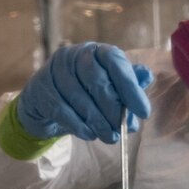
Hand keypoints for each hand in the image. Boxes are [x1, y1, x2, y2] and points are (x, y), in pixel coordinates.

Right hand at [17, 43, 153, 142]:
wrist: (44, 102)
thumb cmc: (83, 93)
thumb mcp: (108, 85)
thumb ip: (128, 82)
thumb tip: (147, 76)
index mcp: (96, 51)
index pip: (115, 62)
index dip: (131, 88)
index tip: (143, 112)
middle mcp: (74, 55)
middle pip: (97, 82)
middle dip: (113, 110)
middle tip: (122, 130)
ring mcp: (53, 71)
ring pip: (80, 99)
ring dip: (98, 123)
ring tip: (110, 137)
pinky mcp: (40, 90)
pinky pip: (63, 111)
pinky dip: (79, 126)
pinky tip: (90, 135)